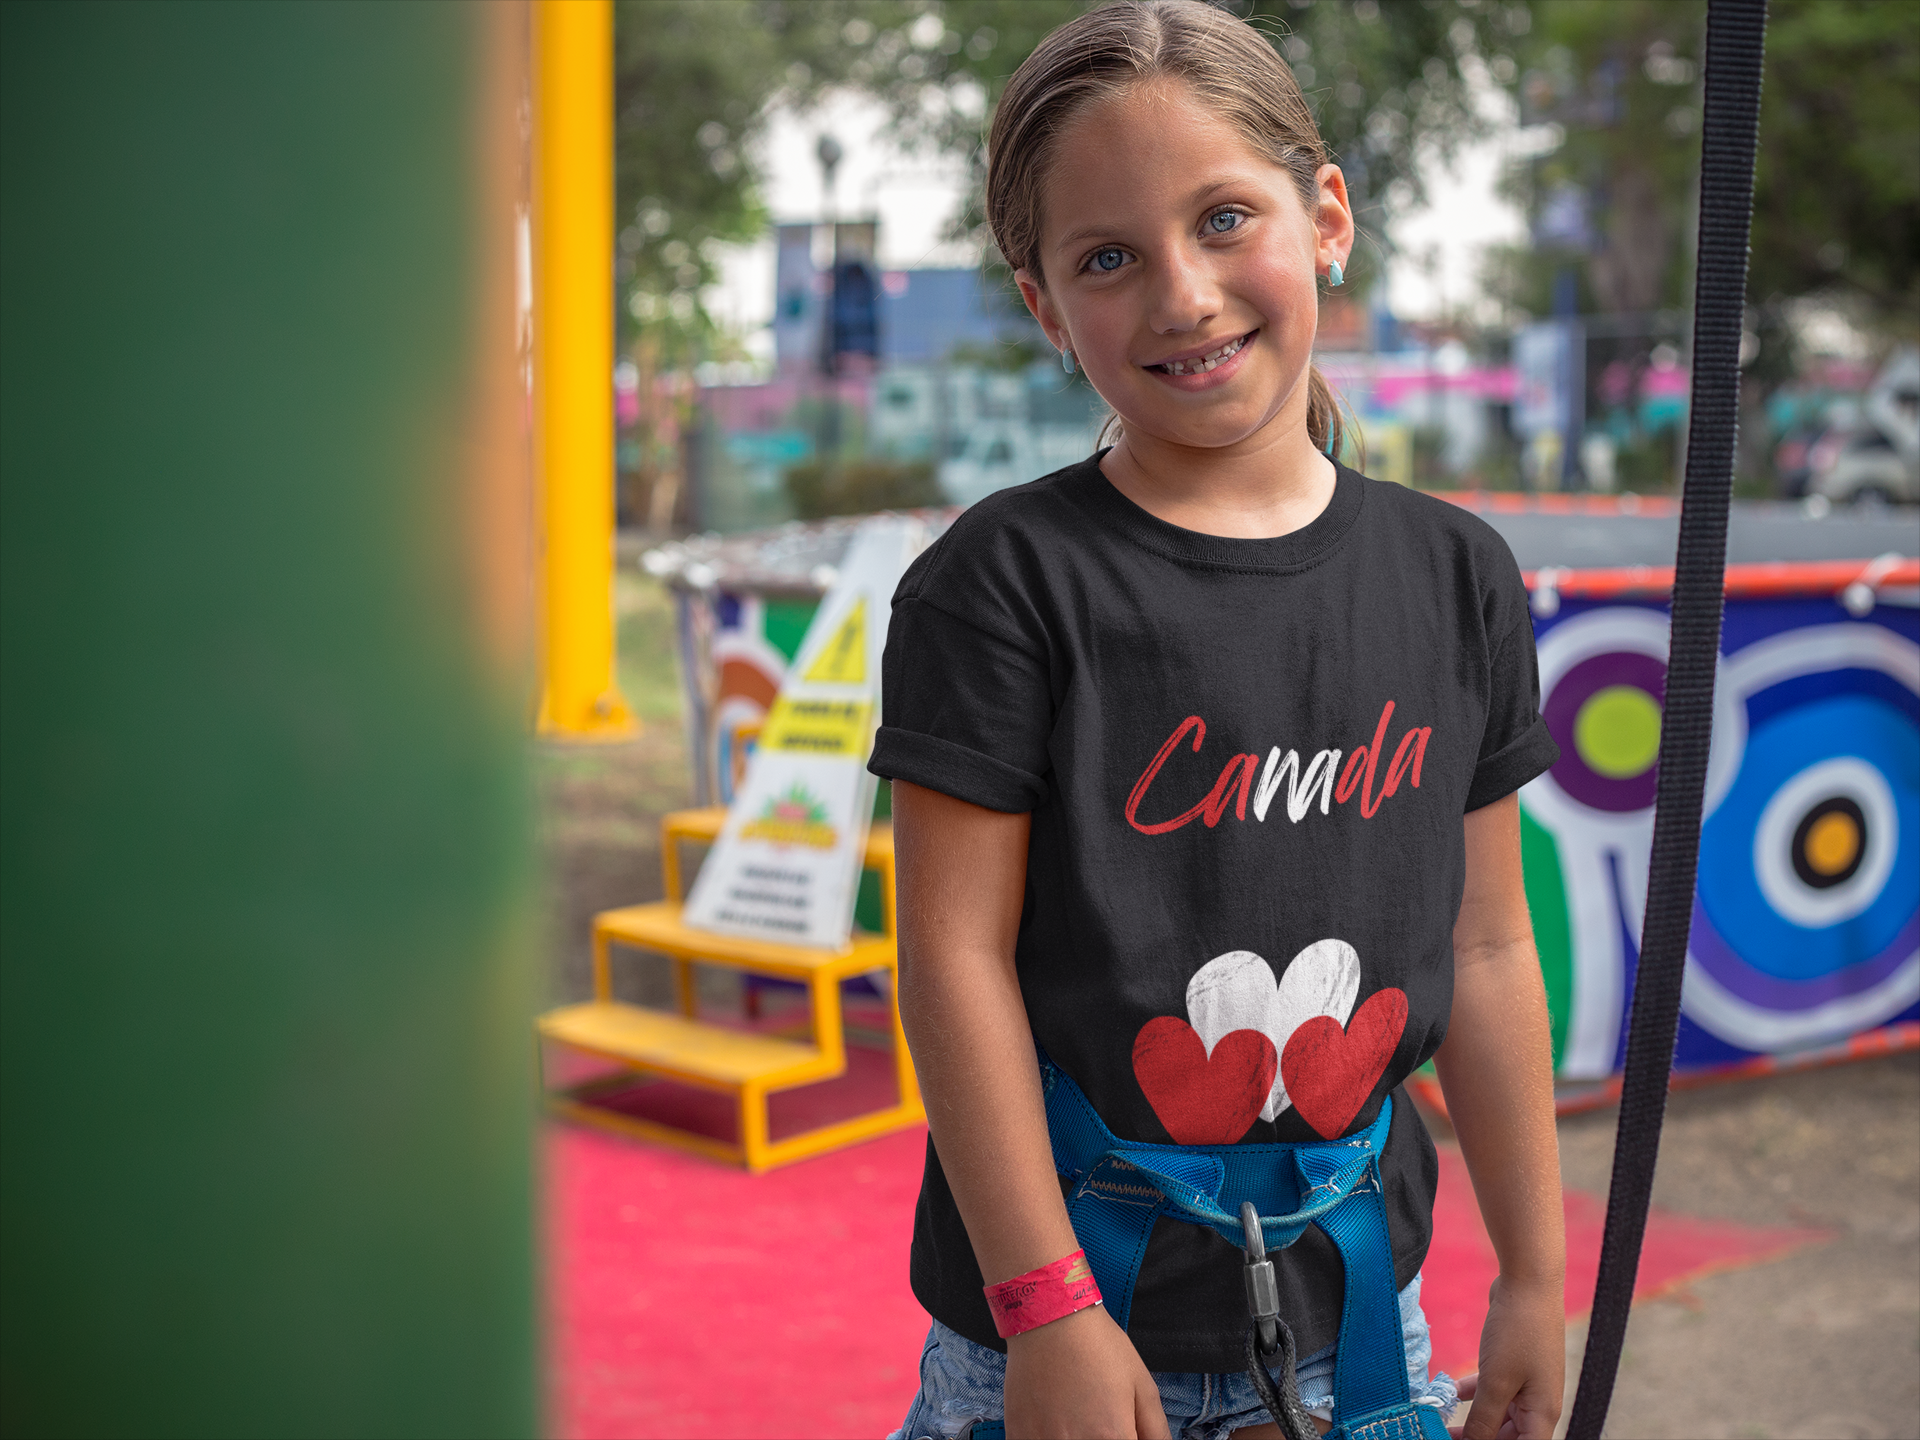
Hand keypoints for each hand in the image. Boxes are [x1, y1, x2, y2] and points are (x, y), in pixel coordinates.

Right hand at [1003, 1304, 1168, 1439]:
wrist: (1051, 1317)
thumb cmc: (1098, 1345)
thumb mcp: (1143, 1385)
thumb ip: (1156, 1431)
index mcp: (1113, 1437)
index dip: (1125, 1439)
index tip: (1121, 1429)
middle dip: (1101, 1436)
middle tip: (1098, 1416)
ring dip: (1073, 1438)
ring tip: (1075, 1414)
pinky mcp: (1020, 1435)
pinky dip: (1048, 1436)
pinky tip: (1054, 1418)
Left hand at [1450, 1275, 1563, 1439]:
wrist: (1527, 1282)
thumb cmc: (1518, 1332)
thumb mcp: (1496, 1381)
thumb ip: (1484, 1418)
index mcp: (1542, 1414)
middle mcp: (1538, 1403)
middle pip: (1508, 1436)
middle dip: (1477, 1438)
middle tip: (1442, 1434)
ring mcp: (1527, 1383)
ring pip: (1498, 1414)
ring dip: (1473, 1419)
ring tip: (1441, 1421)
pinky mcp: (1513, 1365)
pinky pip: (1493, 1390)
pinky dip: (1473, 1394)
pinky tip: (1451, 1393)